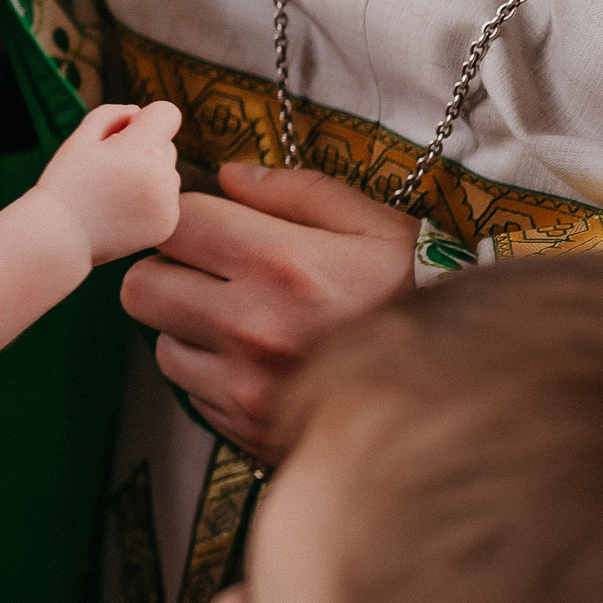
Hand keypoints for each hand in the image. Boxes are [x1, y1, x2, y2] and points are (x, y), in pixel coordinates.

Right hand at [32, 102, 182, 262]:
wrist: (59, 237)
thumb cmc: (66, 183)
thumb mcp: (80, 138)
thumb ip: (112, 114)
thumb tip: (138, 113)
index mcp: (143, 150)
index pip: (167, 113)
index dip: (145, 119)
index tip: (123, 135)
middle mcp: (163, 177)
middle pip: (167, 145)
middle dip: (143, 150)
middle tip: (108, 171)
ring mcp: (168, 204)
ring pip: (167, 174)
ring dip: (147, 177)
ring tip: (112, 194)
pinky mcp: (167, 225)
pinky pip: (166, 200)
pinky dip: (148, 202)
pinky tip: (120, 212)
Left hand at [119, 163, 418, 462]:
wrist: (460, 390)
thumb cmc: (417, 293)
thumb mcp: (373, 225)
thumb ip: (295, 191)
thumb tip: (228, 176)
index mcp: (281, 263)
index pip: (176, 223)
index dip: (186, 216)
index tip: (207, 222)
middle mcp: (251, 325)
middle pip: (143, 286)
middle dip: (166, 270)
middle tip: (203, 270)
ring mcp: (244, 384)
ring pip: (160, 343)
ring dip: (186, 327)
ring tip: (236, 319)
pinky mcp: (246, 427)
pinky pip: (192, 392)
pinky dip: (211, 373)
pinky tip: (256, 360)